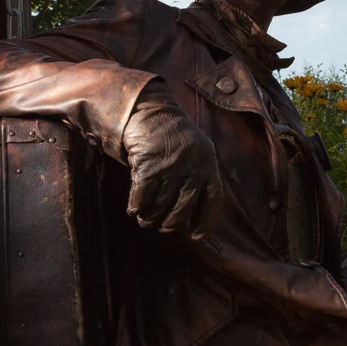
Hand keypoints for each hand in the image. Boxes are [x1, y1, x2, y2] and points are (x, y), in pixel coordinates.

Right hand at [123, 85, 222, 238]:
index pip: (213, 199)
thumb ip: (198, 174)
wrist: (149, 109)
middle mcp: (193, 166)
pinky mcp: (148, 165)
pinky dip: (136, 207)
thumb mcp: (196, 149)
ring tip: (145, 219)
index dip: (205, 221)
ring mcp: (171, 166)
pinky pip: (142, 197)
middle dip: (171, 224)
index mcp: (208, 162)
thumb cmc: (172, 134)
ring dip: (150, 217)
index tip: (196, 236)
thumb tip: (192, 214)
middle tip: (163, 227)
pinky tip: (133, 210)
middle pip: (184, 209)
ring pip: (160, 206)